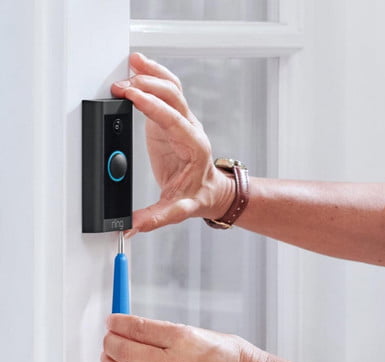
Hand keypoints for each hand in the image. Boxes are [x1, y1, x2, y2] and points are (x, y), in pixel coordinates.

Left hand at [101, 314, 267, 361]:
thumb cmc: (234, 358)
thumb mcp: (202, 334)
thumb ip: (171, 335)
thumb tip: (143, 332)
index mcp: (184, 339)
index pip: (139, 328)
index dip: (120, 323)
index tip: (113, 320)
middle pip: (126, 350)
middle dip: (111, 341)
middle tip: (108, 336)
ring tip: (108, 357)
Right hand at [111, 53, 234, 235]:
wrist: (213, 192)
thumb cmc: (200, 196)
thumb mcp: (181, 209)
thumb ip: (158, 217)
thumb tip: (134, 225)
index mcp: (195, 147)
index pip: (174, 120)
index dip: (154, 106)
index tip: (133, 96)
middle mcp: (191, 129)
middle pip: (174, 98)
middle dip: (148, 87)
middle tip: (121, 85)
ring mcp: (182, 121)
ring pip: (173, 89)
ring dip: (154, 74)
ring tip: (132, 63)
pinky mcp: (173, 119)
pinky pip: (166, 92)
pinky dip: (153, 77)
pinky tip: (138, 67)